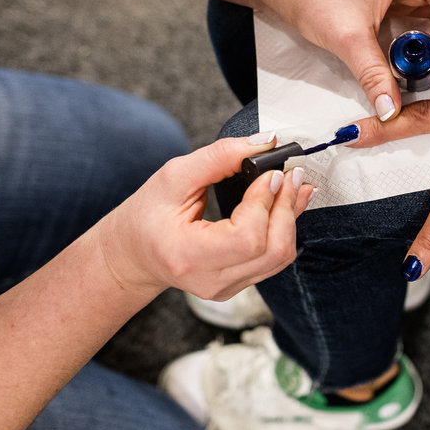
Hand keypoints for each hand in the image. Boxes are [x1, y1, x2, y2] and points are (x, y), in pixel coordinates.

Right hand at [93, 134, 313, 299]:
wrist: (134, 254)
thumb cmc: (147, 214)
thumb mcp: (174, 176)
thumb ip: (220, 156)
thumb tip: (265, 141)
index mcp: (187, 256)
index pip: (246, 238)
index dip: (265, 202)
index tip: (271, 173)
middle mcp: (210, 280)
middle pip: (271, 250)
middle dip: (286, 207)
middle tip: (291, 173)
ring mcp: (226, 288)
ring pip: (279, 257)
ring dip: (291, 216)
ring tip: (295, 185)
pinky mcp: (238, 284)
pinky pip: (274, 259)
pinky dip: (286, 228)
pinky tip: (287, 204)